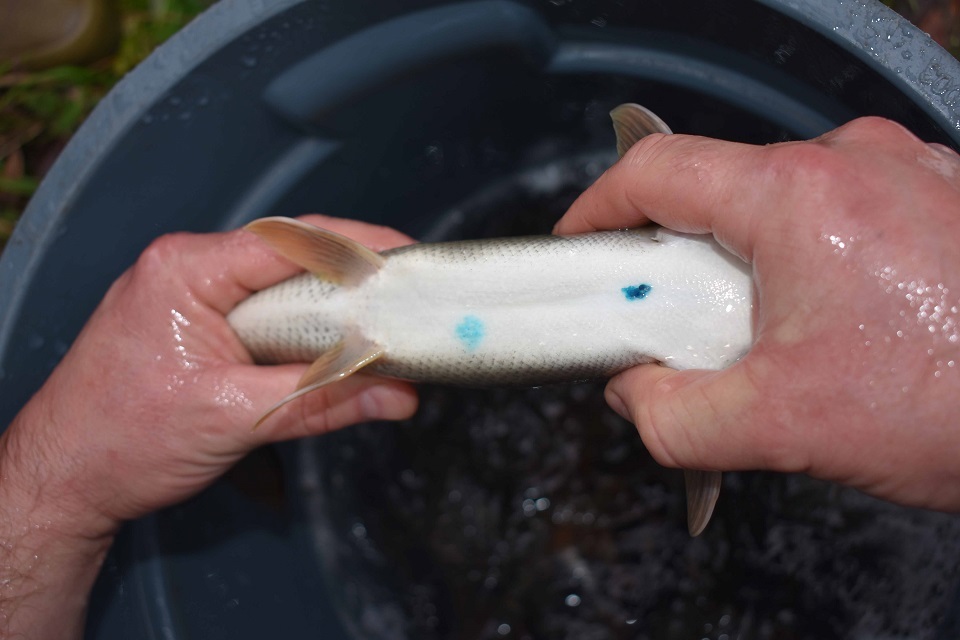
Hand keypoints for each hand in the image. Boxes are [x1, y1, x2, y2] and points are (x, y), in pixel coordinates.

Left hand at [0, 214, 417, 636]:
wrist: (62, 477)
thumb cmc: (120, 441)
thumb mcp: (235, 420)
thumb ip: (324, 401)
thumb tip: (399, 395)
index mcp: (188, 269)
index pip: (292, 240)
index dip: (359, 248)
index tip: (411, 262)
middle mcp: (189, 266)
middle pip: (293, 255)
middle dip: (354, 277)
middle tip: (410, 300)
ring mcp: (191, 291)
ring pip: (282, 284)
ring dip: (330, 306)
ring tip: (384, 326)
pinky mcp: (197, 320)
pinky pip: (265, 309)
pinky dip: (304, 327)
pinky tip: (333, 348)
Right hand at [556, 117, 959, 511]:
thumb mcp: (783, 426)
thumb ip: (674, 418)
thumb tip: (634, 397)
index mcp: (798, 196)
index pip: (656, 170)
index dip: (598, 208)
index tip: (578, 248)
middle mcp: (850, 163)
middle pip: (714, 191)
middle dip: (677, 262)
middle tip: (671, 328)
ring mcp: (900, 174)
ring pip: (776, 208)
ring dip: (746, 270)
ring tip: (765, 344)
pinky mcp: (932, 200)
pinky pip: (833, 218)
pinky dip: (803, 267)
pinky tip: (825, 331)